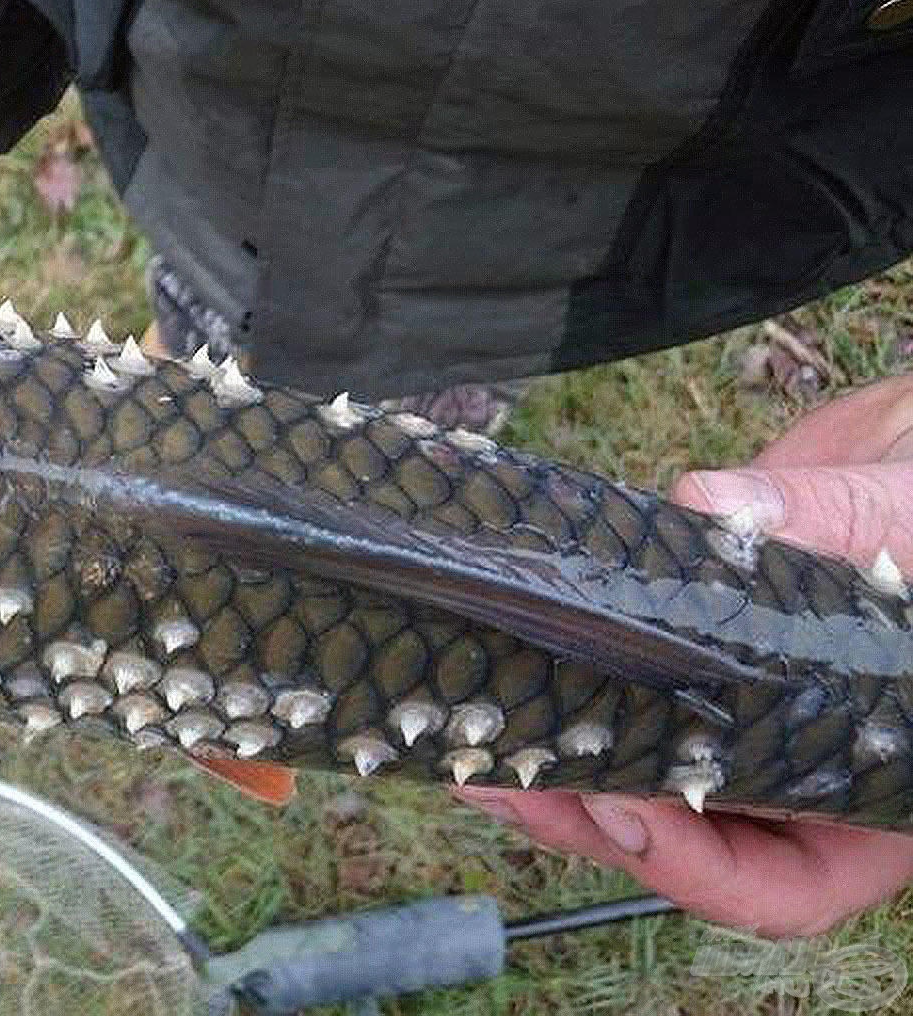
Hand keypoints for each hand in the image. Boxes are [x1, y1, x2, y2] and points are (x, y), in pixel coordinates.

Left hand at [460, 376, 912, 936]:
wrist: (898, 466)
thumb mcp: (902, 509)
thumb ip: (832, 517)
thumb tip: (714, 510)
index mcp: (877, 783)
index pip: (790, 883)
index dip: (702, 869)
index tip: (628, 812)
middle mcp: (804, 780)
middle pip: (693, 850)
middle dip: (597, 826)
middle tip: (515, 785)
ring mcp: (739, 736)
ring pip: (644, 799)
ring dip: (560, 785)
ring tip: (479, 759)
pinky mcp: (686, 681)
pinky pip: (621, 722)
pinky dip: (561, 717)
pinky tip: (496, 695)